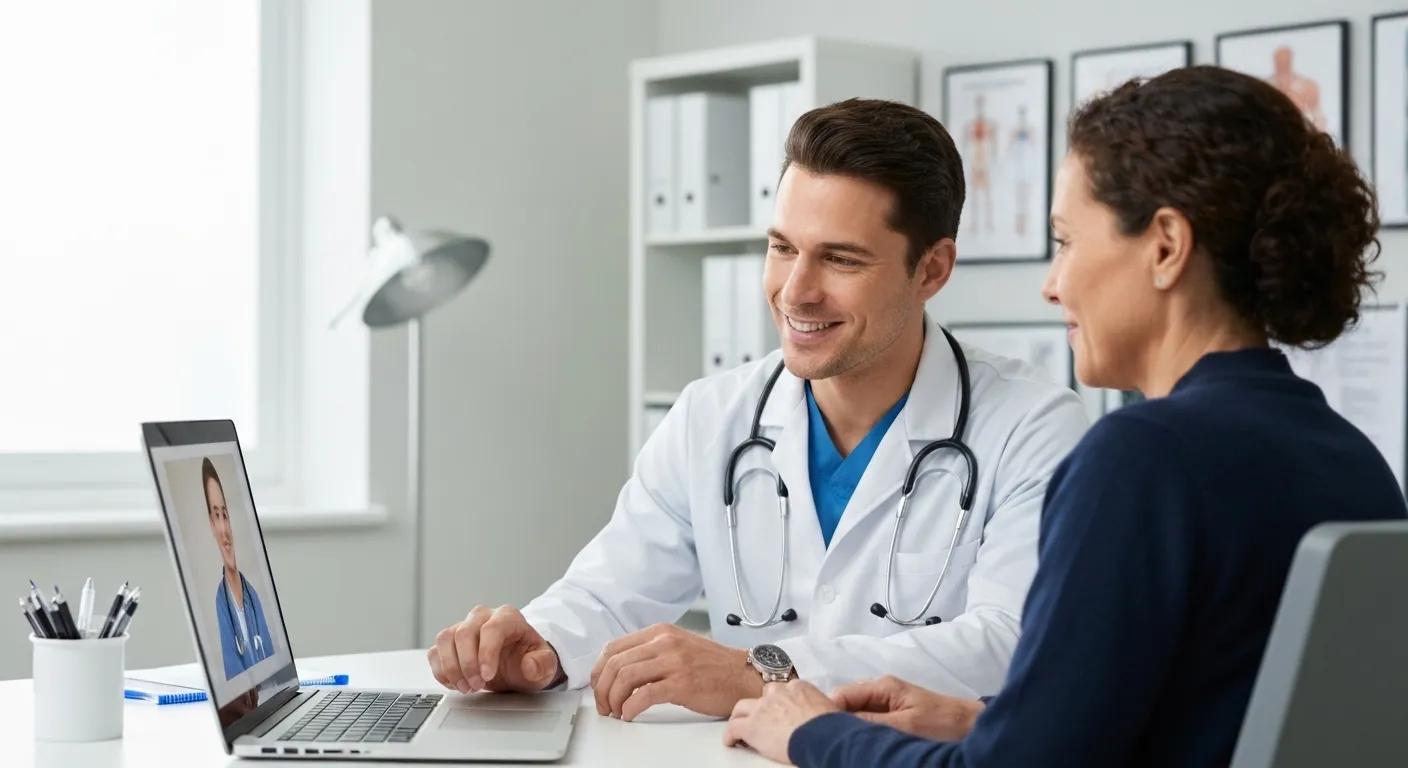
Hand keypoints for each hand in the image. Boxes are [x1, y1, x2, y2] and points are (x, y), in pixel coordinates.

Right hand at [426, 604, 560, 693]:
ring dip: (451, 667)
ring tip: (465, 688)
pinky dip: (441, 671)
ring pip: (445, 639)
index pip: (492, 628)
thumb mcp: (545, 665)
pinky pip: (435, 652)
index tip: (487, 677)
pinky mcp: (450, 642)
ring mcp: (464, 627)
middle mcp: (483, 617)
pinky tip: (455, 684)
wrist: (518, 664)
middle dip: (467, 664)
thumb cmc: (530, 660)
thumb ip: (542, 664)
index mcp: (508, 617)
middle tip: (476, 686)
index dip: (486, 653)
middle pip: (464, 632)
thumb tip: (529, 665)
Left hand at [589, 623, 761, 719]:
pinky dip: (630, 708)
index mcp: (659, 632)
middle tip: (603, 706)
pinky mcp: (682, 683)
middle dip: (601, 689)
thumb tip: (619, 670)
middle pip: (614, 663)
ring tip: (617, 712)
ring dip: (614, 700)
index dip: (598, 671)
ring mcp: (673, 661)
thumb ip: (651, 651)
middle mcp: (664, 642)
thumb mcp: (678, 646)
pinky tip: (630, 715)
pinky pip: (643, 695)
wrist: (744, 675)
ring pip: (625, 678)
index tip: (598, 688)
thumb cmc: (713, 666)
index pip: (613, 647)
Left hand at [723, 680, 839, 763]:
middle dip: (760, 705)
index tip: (779, 709)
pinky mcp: (752, 726)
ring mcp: (763, 708)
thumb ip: (822, 707)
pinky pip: (734, 728)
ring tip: (739, 725)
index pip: (783, 690)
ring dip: (740, 716)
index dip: (779, 701)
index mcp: (798, 687)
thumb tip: (831, 717)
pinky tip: (731, 742)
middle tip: (760, 716)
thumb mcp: (830, 708)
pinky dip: (731, 736)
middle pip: (762, 695)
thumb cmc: (831, 726)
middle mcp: (778, 693)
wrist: (822, 735)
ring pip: (742, 708)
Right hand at [831, 675, 983, 741]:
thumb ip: (871, 723)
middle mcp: (880, 690)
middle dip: (837, 720)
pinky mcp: (893, 715)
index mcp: (882, 686)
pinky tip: (861, 744)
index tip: (821, 732)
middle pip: (846, 703)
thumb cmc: (942, 724)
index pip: (841, 695)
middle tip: (833, 742)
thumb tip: (838, 724)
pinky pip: (868, 722)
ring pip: (855, 714)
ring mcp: (887, 703)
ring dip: (850, 728)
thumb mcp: (905, 726)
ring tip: (845, 744)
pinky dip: (862, 732)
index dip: (828, 712)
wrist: (972, 728)